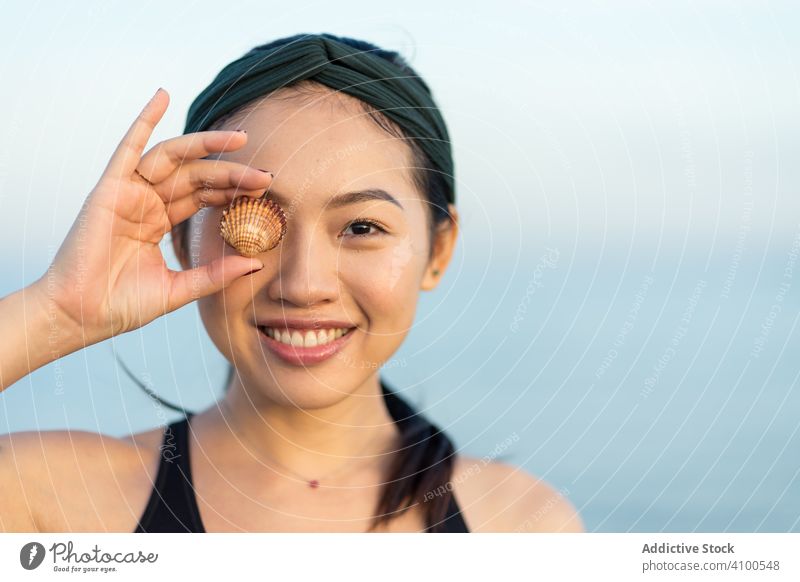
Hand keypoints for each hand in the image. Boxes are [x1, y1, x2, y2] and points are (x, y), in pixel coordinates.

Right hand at [33, 87, 270, 345]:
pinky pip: (129, 147)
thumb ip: (216, 274)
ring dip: (206, 145)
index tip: (265, 190)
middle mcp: (146, 203)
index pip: (203, 196)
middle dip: (231, 173)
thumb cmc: (123, 306)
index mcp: (159, 223)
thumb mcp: (181, 289)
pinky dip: (144, 120)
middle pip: (196, 177)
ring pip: (174, 159)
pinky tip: (163, 95)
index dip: (233, 190)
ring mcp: (128, 193)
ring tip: (240, 139)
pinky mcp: (110, 189)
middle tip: (265, 176)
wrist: (81, 316)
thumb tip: (257, 263)